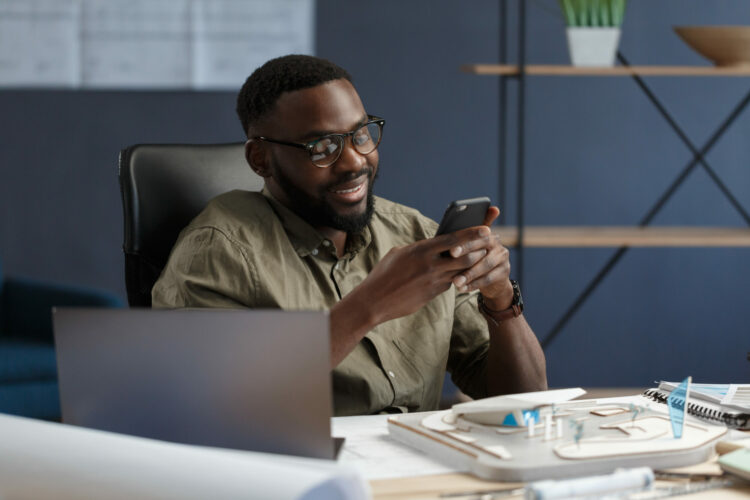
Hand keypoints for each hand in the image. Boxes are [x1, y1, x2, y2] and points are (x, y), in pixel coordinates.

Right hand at [355, 225, 498, 325]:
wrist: (374, 301)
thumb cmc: (384, 274)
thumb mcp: (399, 254)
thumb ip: (420, 249)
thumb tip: (435, 246)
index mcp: (421, 250)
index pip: (453, 239)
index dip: (472, 234)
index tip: (486, 229)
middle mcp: (430, 265)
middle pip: (464, 256)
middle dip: (479, 250)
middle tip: (490, 245)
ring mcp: (433, 281)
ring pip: (461, 271)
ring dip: (472, 266)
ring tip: (481, 259)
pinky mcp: (433, 294)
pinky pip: (450, 283)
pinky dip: (457, 278)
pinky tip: (462, 275)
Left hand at [448, 206, 514, 309]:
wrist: (492, 279)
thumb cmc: (472, 260)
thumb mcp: (466, 251)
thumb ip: (458, 244)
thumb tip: (441, 241)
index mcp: (485, 234)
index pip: (476, 237)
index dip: (465, 244)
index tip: (451, 252)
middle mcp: (496, 243)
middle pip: (482, 250)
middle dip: (467, 258)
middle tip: (453, 264)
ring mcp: (502, 257)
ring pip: (485, 266)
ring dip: (469, 274)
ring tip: (456, 282)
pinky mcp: (505, 271)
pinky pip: (488, 279)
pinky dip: (474, 284)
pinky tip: (462, 289)